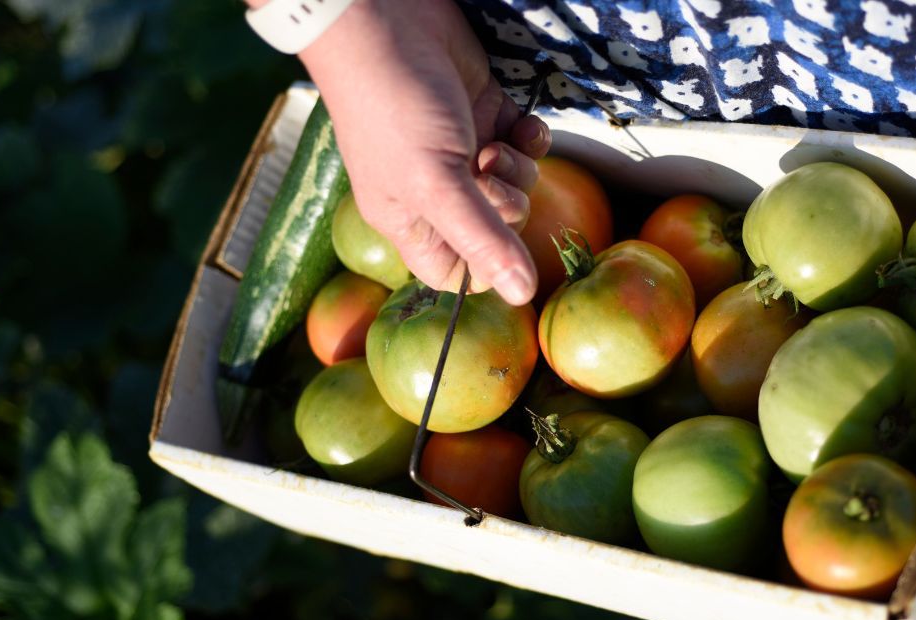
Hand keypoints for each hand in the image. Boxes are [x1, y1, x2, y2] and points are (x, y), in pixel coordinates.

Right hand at [297, 0, 549, 304]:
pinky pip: (525, 143)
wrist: (385, 18)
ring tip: (491, 144)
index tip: (497, 243)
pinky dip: (530, 137)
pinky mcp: (485, 112)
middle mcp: (437, 190)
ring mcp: (463, 150)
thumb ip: (482, 239)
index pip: (456, 274)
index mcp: (410, 219)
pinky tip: (519, 122)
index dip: (484, 267)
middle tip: (484, 174)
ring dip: (518, 168)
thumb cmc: (395, 105)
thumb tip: (521, 296)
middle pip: (497, 229)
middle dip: (506, 205)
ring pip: (517, 185)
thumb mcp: (436, 182)